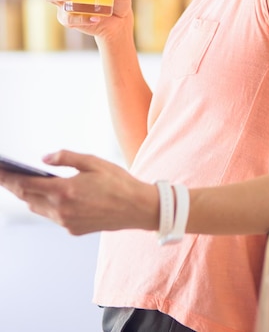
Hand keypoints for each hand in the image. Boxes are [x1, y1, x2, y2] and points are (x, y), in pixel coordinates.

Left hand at [0, 150, 157, 235]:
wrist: (136, 208)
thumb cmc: (117, 182)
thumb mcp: (93, 162)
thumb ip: (66, 158)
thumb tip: (44, 159)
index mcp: (65, 191)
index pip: (27, 184)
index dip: (8, 178)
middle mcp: (62, 210)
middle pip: (27, 198)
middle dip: (13, 186)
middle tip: (3, 176)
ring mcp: (67, 222)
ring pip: (38, 209)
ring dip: (28, 196)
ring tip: (20, 184)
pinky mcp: (73, 229)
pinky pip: (52, 216)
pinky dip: (45, 205)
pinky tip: (47, 196)